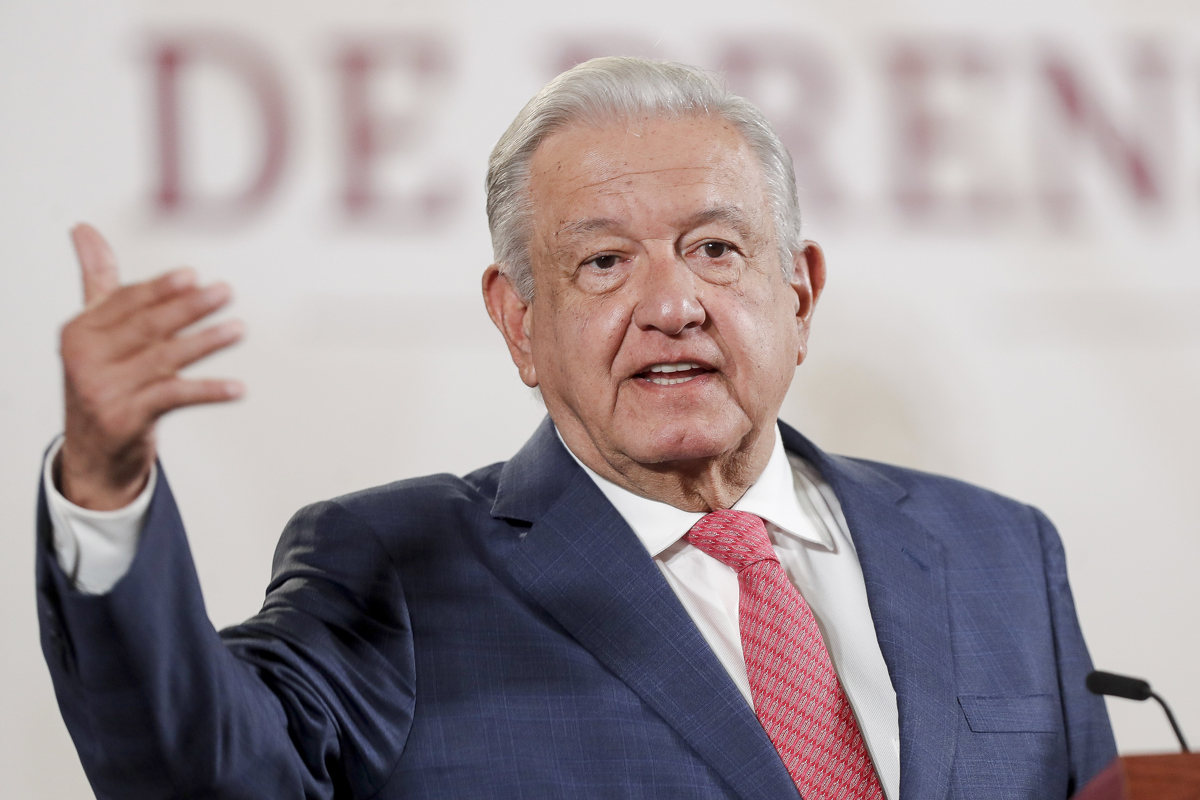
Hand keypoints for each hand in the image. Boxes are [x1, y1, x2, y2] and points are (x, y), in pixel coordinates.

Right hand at [57, 224, 244, 509]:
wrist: (94, 450)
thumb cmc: (103, 378)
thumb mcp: (94, 330)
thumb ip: (99, 281)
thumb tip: (83, 228)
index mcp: (79, 331)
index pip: (126, 303)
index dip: (160, 289)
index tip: (192, 276)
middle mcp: (86, 359)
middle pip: (148, 327)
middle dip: (189, 308)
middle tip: (225, 292)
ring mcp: (105, 391)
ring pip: (165, 359)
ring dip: (206, 342)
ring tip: (239, 329)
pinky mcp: (127, 419)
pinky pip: (175, 397)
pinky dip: (208, 391)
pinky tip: (237, 388)